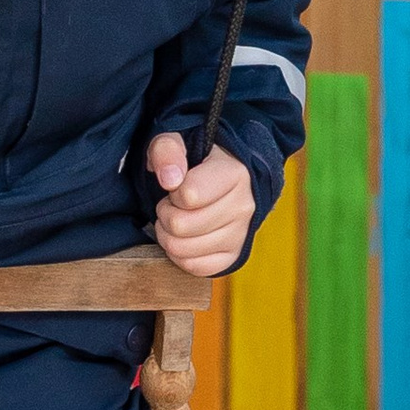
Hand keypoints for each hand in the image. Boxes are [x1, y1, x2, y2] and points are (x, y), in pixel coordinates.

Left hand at [147, 131, 253, 277]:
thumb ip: (169, 151)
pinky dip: (180, 256)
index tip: (176, 185)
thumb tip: (170, 180)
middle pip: (181, 226)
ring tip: (175, 220)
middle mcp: (245, 205)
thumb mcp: (177, 141)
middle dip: (164, 215)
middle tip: (170, 205)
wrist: (221, 181)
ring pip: (184, 249)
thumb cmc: (194, 160)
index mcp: (235, 173)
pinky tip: (182, 239)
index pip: (189, 195)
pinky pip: (196, 268)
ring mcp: (241, 234)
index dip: (172, 192)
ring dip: (168, 236)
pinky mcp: (234, 256)